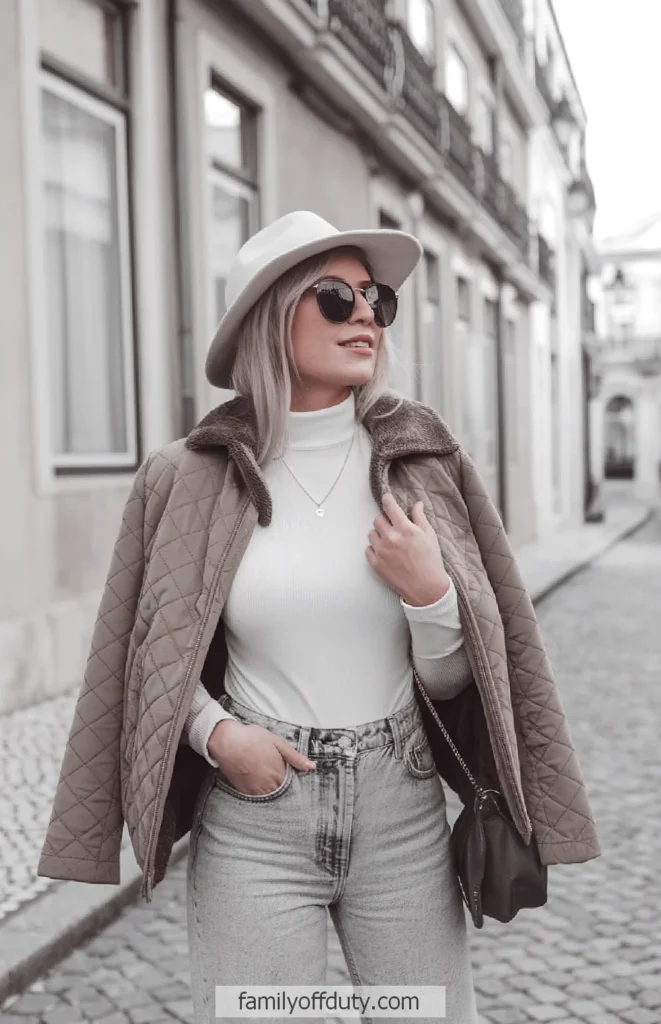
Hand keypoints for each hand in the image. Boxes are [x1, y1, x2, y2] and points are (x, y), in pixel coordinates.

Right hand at [207, 720, 315, 794]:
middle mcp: (269, 786)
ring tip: (274, 789)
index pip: (293, 788)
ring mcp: (256, 791)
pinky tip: (260, 788)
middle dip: (286, 793)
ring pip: (270, 799)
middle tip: (285, 787)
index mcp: (280, 774)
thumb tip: (311, 767)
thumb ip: (295, 757)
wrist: (228, 742)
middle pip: (282, 795)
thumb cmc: (252, 739)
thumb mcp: (278, 743)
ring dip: (274, 795)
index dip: (296, 786)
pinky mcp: (244, 792)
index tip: (298, 786)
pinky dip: (261, 795)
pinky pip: (256, 799)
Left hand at [365, 491, 449, 606]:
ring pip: (372, 534)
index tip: (386, 498)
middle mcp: (391, 538)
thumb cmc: (430, 561)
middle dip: (385, 521)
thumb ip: (420, 518)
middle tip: (393, 527)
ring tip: (391, 542)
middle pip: (378, 520)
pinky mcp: (376, 564)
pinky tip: (386, 553)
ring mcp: (381, 552)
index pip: (390, 507)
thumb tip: (417, 504)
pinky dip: (375, 549)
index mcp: (405, 529)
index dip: (387, 500)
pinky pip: (368, 549)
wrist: (426, 588)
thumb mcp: (429, 536)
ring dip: (379, 534)